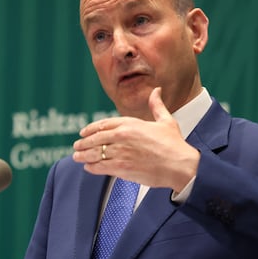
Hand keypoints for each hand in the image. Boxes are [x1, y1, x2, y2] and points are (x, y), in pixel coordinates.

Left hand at [73, 87, 199, 191]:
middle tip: (77, 145)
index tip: (83, 132)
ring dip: (83, 155)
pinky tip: (88, 167)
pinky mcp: (121, 168)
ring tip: (77, 156)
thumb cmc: (174, 144)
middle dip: (84, 142)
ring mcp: (121, 152)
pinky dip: (92, 167)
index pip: (104, 124)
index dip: (91, 129)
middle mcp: (123, 136)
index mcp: (131, 124)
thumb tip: (156, 91)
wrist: (180, 165)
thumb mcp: (166, 121)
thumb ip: (157, 106)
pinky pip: (100, 167)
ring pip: (95, 153)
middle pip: (96, 138)